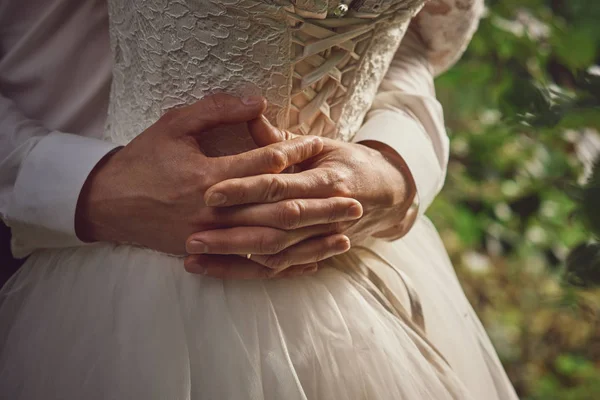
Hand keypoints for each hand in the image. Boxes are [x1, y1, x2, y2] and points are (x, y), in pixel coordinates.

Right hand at [75, 94, 360, 254]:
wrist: (108, 205)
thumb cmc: (142, 161)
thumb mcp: (174, 126)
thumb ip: (216, 111)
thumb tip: (257, 101)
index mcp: (209, 177)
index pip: (264, 165)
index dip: (296, 155)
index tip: (323, 148)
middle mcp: (215, 211)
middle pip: (278, 210)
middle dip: (319, 206)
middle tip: (354, 200)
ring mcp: (213, 236)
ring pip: (272, 242)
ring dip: (310, 239)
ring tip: (345, 236)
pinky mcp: (209, 252)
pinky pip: (252, 265)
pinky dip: (284, 265)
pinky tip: (311, 263)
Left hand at [185, 116, 414, 277]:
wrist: (389, 193)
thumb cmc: (350, 162)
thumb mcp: (323, 144)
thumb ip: (285, 140)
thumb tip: (250, 117)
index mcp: (326, 179)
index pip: (279, 186)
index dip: (245, 190)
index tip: (211, 193)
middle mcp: (326, 212)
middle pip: (274, 227)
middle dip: (231, 235)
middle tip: (191, 236)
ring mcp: (323, 238)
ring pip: (275, 253)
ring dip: (234, 259)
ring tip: (194, 260)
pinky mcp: (318, 253)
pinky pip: (282, 268)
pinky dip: (252, 271)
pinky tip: (220, 270)